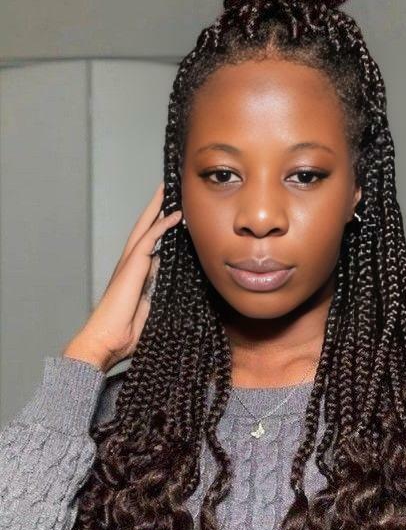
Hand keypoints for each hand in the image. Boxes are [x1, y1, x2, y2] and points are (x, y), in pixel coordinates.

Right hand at [62, 182, 181, 372]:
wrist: (106, 340)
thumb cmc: (125, 331)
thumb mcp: (151, 308)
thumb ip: (159, 290)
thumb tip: (170, 277)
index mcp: (135, 273)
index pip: (149, 242)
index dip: (159, 226)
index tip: (172, 213)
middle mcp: (130, 264)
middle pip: (145, 227)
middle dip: (156, 207)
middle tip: (168, 189)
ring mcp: (129, 263)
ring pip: (145, 227)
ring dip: (158, 207)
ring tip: (170, 190)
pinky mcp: (132, 267)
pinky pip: (149, 239)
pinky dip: (162, 225)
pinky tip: (175, 215)